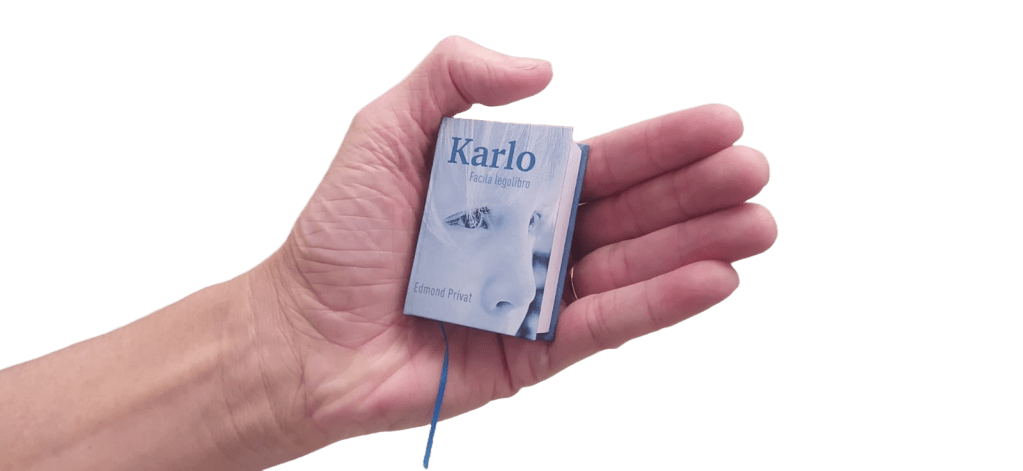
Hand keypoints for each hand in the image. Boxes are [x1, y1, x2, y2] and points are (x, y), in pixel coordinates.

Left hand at [246, 35, 777, 448]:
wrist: (299, 332)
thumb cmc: (337, 232)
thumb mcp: (384, 129)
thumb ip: (452, 77)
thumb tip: (545, 71)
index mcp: (515, 189)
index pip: (605, 162)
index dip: (664, 143)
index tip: (724, 123)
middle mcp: (537, 242)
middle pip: (632, 213)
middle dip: (697, 192)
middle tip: (756, 172)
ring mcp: (539, 301)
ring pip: (630, 269)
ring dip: (698, 246)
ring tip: (758, 226)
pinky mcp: (534, 354)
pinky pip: (603, 327)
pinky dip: (658, 305)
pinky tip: (714, 280)